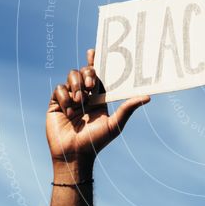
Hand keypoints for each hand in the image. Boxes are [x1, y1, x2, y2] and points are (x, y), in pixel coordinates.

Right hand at [46, 49, 149, 169]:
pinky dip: (65, 97)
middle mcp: (85, 95)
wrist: (74, 155)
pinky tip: (69, 111)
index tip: (94, 51)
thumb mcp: (114, 124)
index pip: (98, 75)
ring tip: (80, 102)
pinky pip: (59, 89)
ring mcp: (70, 98)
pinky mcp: (56, 103)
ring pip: (71, 77)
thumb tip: (148, 96)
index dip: (95, 61)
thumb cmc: (96, 142)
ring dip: (76, 86)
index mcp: (99, 97)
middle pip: (84, 71)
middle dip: (87, 73)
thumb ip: (128, 108)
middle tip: (90, 84)